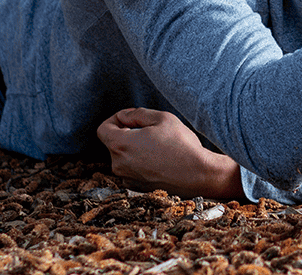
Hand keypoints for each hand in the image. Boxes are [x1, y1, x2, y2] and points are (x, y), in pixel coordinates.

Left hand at [96, 107, 242, 198]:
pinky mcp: (136, 187)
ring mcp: (127, 178)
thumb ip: (137, 114)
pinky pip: (131, 169)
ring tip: (157, 146)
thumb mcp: (162, 118)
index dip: (115, 119)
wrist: (198, 175)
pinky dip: (140, 162)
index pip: (103, 129)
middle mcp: (119, 164)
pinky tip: (159, 160)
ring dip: (134, 148)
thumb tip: (124, 116)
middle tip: (150, 130)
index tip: (130, 119)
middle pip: (113, 143)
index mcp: (121, 145)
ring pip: (123, 156)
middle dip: (127, 133)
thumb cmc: (181, 145)